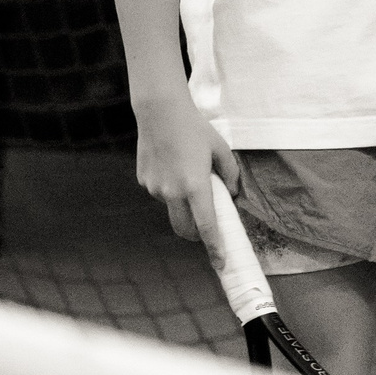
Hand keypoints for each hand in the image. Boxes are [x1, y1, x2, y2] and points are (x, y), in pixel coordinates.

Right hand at [131, 91, 239, 241]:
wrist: (160, 111)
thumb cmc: (195, 128)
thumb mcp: (221, 149)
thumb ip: (229, 174)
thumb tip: (231, 193)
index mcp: (196, 187)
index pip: (207, 227)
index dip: (215, 248)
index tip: (221, 263)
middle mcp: (173, 192)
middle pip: (184, 230)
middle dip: (196, 236)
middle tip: (205, 229)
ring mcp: (155, 188)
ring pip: (171, 209)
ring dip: (182, 205)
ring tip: (187, 175)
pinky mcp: (144, 181)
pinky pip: (159, 193)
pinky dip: (168, 189)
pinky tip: (171, 164)